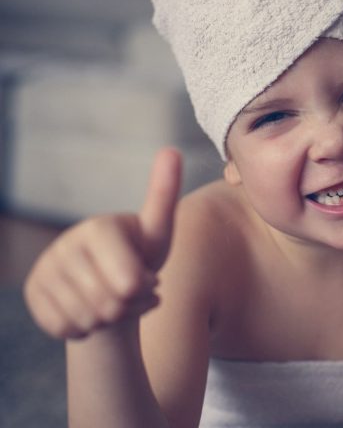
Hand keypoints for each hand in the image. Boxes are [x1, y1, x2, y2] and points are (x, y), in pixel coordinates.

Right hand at [24, 148, 182, 338]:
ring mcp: (45, 269)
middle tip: (130, 292)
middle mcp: (65, 244)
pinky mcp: (33, 294)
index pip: (127, 279)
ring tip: (113, 301)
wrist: (110, 287)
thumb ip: (164, 196)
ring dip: (110, 319)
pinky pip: (66, 327)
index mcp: (98, 227)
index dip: (140, 287)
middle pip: (109, 302)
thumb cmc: (141, 257)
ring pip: (88, 318)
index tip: (144, 279)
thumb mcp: (159, 233)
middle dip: (128, 306)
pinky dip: (87, 329)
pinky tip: (91, 312)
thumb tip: (172, 149)